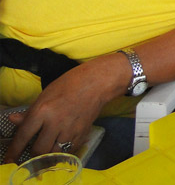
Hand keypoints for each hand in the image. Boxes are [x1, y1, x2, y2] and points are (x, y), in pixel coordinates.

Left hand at [2, 62, 120, 163]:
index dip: (14, 151)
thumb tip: (14, 121)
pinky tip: (60, 144)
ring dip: (47, 155)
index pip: (23, 136)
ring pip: (53, 154)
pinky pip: (68, 151)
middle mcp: (55, 123)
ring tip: (46, 150)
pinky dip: (62, 151)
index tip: (9, 160)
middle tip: (32, 152)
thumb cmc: (70, 84)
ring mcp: (70, 130)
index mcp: (43, 110)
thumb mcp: (46, 95)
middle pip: (39, 150)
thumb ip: (30, 112)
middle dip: (33, 154)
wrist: (98, 82)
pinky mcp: (82, 134)